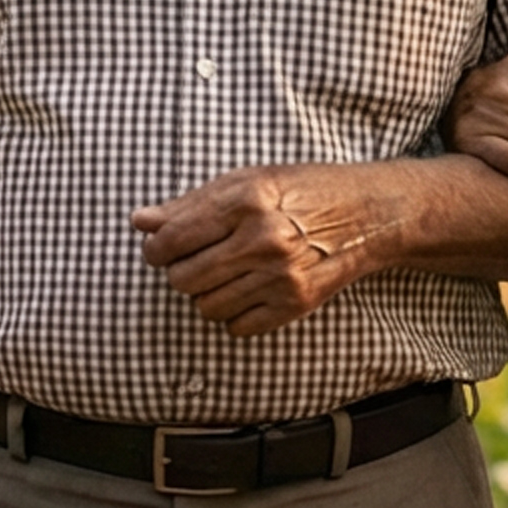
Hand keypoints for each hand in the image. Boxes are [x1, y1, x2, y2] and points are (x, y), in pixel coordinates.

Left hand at [133, 165, 381, 332]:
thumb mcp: (245, 181)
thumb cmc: (302, 190)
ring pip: (206, 306)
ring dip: (208, 293)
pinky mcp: (295, 304)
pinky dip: (234, 312)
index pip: (172, 240)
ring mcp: (281, 276)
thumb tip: (141, 222)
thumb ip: (190, 204)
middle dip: (180, 271)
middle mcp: (264, 240)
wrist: (366, 213)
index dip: (156, 249)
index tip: (162, 248)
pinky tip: (250, 288)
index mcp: (246, 201)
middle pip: (183, 279)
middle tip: (198, 258)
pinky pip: (236, 326)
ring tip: (229, 271)